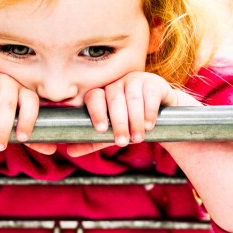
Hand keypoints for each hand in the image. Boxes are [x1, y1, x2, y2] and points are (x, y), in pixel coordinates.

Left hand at [66, 71, 193, 156]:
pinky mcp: (153, 82)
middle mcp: (116, 83)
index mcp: (102, 93)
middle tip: (123, 142)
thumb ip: (92, 141)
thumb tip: (70, 152)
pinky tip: (149, 125)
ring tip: (138, 138)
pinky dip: (149, 111)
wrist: (161, 116)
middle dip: (118, 122)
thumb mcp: (111, 134)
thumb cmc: (130, 123)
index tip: (102, 130)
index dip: (96, 112)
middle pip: (114, 99)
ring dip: (135, 120)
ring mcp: (135, 79)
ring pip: (132, 98)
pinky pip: (149, 94)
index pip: (94, 97)